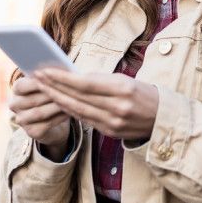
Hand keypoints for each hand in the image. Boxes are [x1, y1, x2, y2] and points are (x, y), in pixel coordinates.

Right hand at [8, 75, 70, 160]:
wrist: (53, 119)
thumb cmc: (52, 94)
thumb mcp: (50, 82)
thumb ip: (51, 75)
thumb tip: (63, 69)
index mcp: (17, 88)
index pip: (22, 86)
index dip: (38, 82)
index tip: (53, 77)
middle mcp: (15, 104)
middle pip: (33, 100)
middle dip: (51, 95)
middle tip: (68, 90)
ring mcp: (21, 119)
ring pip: (40, 112)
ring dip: (56, 106)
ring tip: (71, 101)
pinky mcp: (31, 132)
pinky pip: (46, 124)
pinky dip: (59, 117)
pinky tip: (70, 112)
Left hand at [35, 68, 159, 140]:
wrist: (164, 119)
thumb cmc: (145, 94)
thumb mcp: (127, 81)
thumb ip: (102, 81)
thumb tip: (76, 77)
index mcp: (123, 89)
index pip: (85, 83)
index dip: (63, 78)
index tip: (46, 70)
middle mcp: (117, 107)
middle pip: (78, 97)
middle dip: (54, 87)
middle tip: (37, 77)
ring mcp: (113, 122)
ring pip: (78, 110)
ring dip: (58, 99)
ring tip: (43, 89)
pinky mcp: (110, 132)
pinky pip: (85, 120)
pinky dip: (71, 110)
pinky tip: (59, 102)